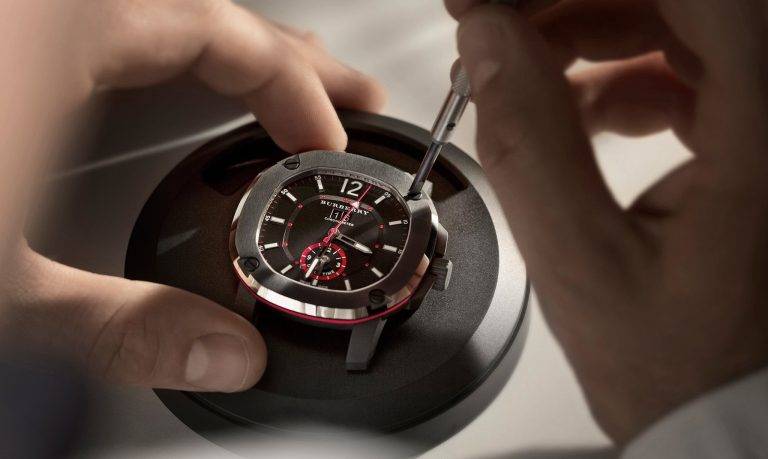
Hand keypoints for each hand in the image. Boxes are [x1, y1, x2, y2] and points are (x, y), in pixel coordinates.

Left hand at [0, 0, 384, 391]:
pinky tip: (189, 99)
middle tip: (352, 99)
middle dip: (293, 62)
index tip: (329, 143)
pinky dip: (179, 61)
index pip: (221, 33)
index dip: (296, 87)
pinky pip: (123, 34)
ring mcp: (31, 26)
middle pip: (207, 15)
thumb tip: (218, 354)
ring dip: (241, 57)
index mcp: (61, 32)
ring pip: (167, 19)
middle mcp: (46, 15)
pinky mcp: (14, 51)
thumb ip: (116, 325)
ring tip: (292, 92)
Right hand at [448, 0, 767, 444]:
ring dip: (588, 32)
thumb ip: (529, 142)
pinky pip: (689, 63)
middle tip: (489, 27)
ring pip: (675, 21)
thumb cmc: (683, 365)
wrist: (728, 415)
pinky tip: (582, 114)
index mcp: (767, 125)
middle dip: (565, 4)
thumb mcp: (583, 262)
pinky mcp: (756, 130)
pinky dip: (623, 72)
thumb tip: (486, 41)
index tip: (489, 2)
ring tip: (522, 81)